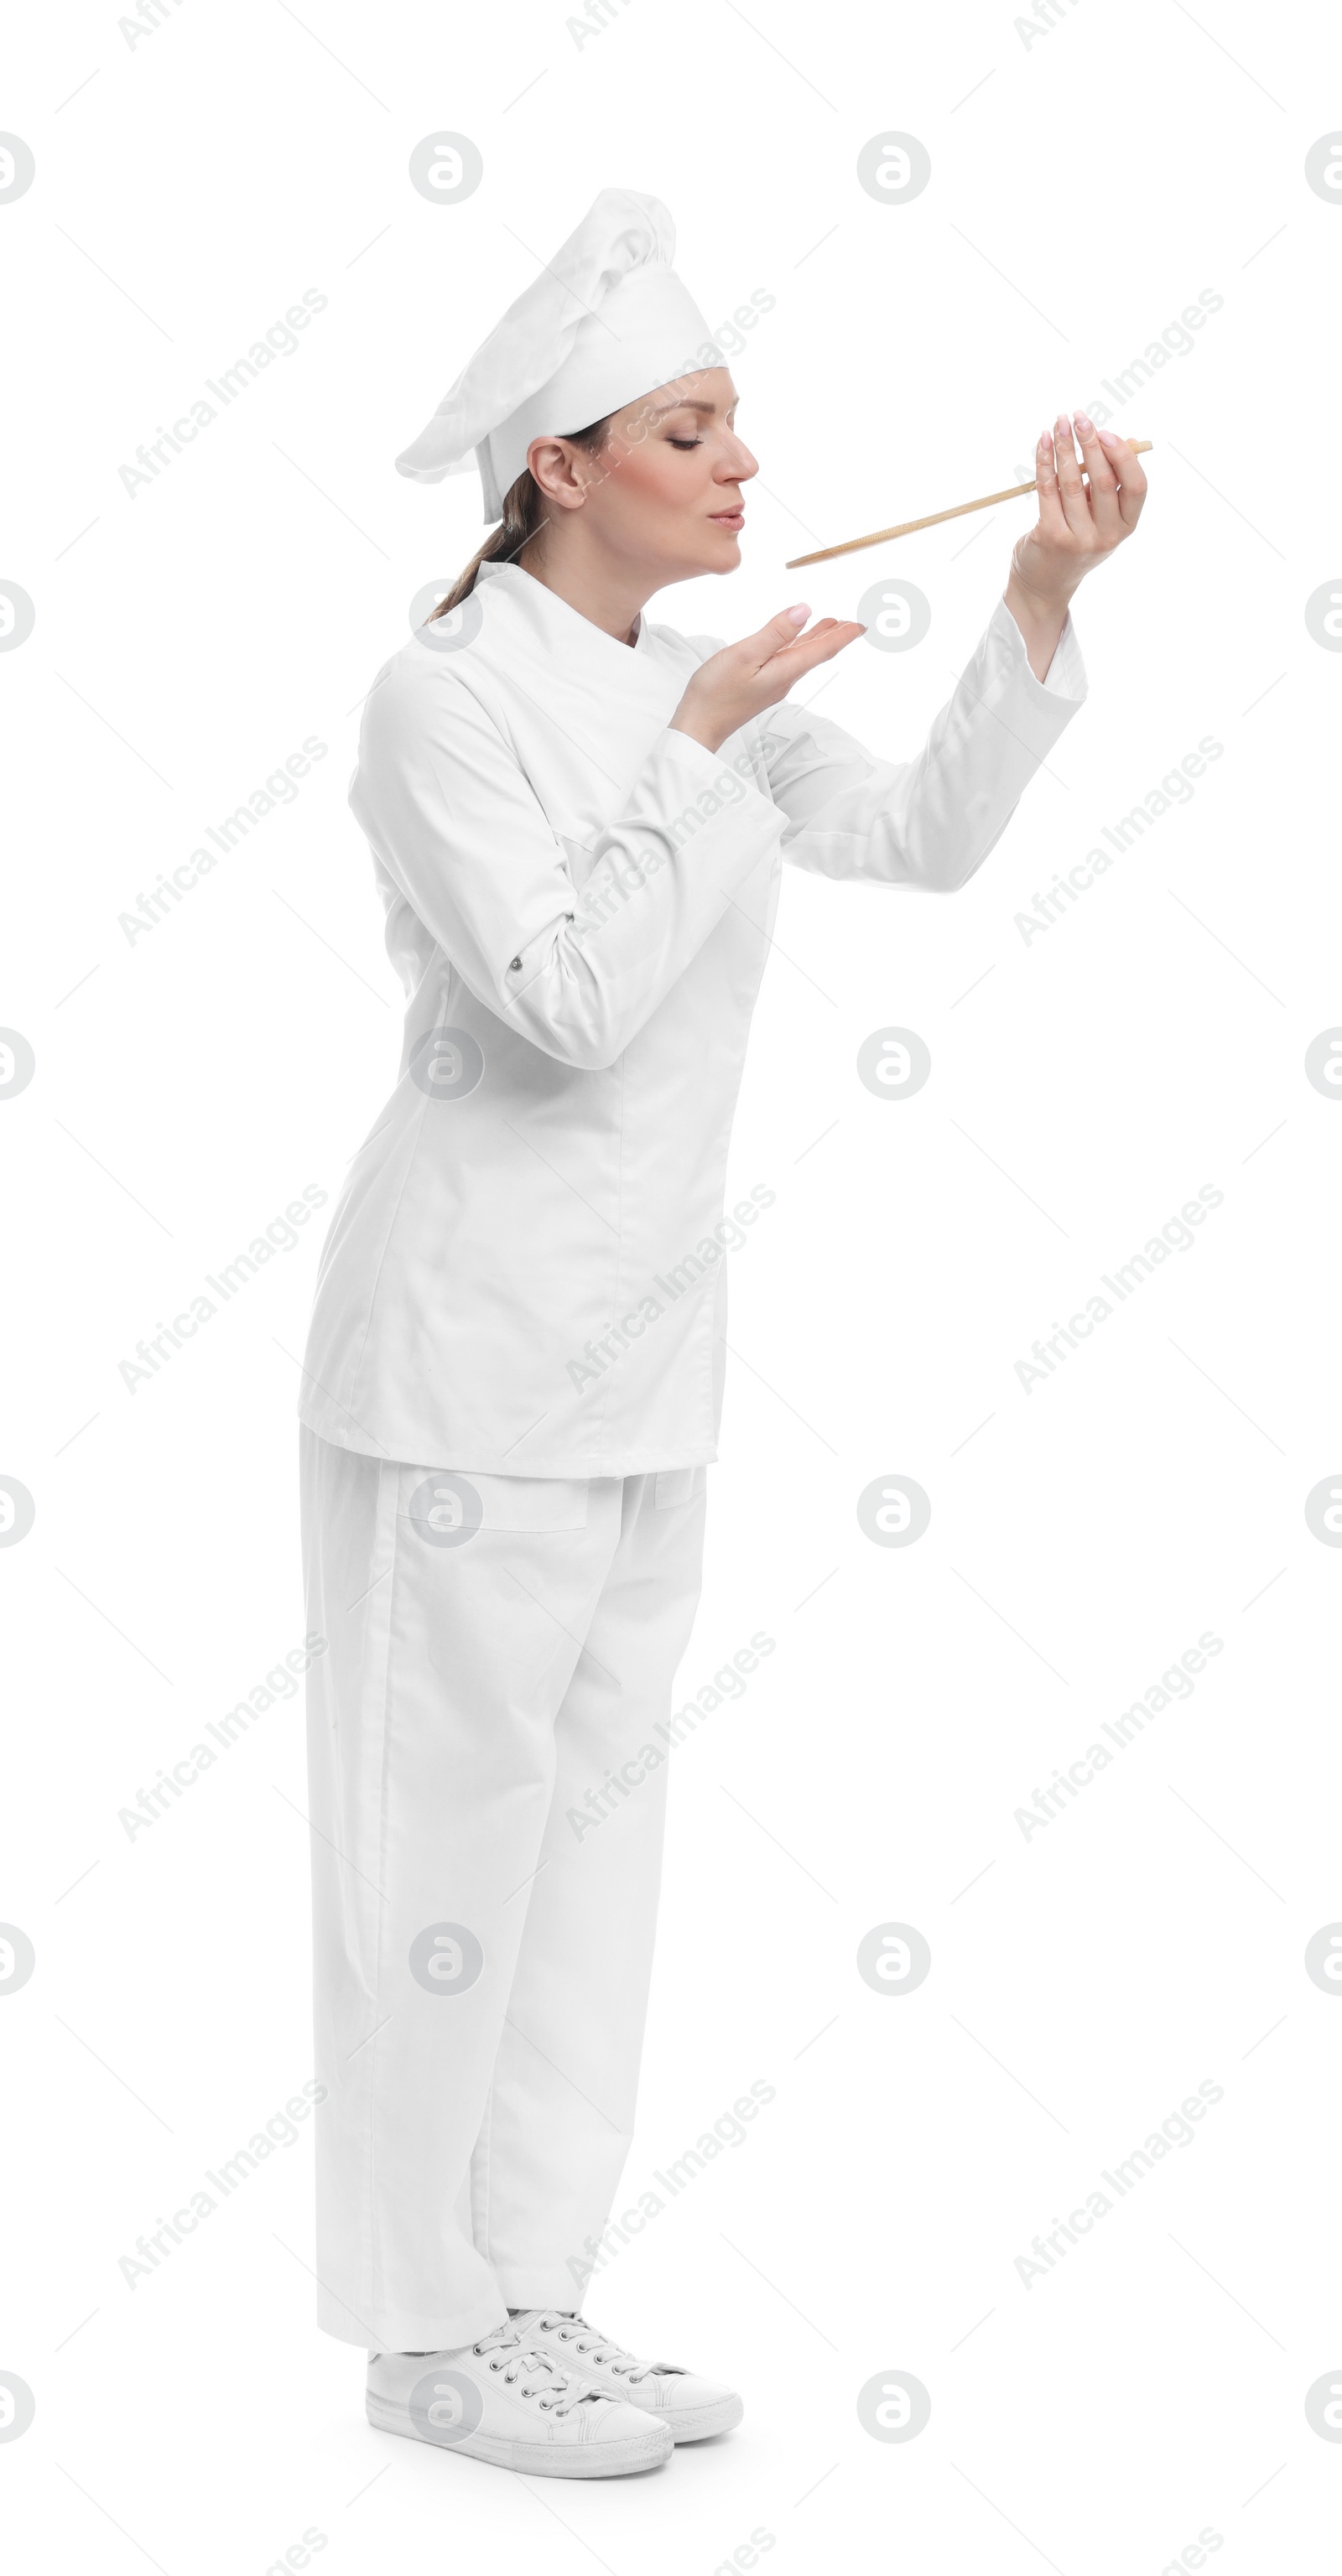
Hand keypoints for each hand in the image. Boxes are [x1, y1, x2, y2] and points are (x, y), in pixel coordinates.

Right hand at [669, 604, 864, 755]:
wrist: (698, 727)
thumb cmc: (715, 693)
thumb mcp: (744, 654)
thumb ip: (775, 632)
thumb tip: (804, 610)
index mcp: (785, 670)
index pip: (822, 649)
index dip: (844, 635)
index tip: (862, 624)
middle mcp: (785, 679)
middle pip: (816, 654)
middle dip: (836, 636)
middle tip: (854, 622)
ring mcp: (773, 684)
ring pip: (803, 657)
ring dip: (818, 640)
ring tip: (831, 624)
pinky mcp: (761, 686)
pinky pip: (787, 662)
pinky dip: (799, 648)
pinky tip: (796, 642)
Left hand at [1003, 412, 1147, 678]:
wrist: (1044, 585)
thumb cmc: (1076, 540)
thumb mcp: (1100, 519)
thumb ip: (1108, 486)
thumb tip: (1117, 438)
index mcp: (1125, 527)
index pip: (1137, 487)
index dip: (1123, 457)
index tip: (1107, 432)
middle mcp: (1106, 536)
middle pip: (1104, 481)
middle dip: (1091, 444)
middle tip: (1080, 418)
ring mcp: (1078, 539)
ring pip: (1071, 482)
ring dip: (1064, 447)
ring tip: (1059, 423)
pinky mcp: (1050, 536)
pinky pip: (1047, 490)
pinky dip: (1044, 462)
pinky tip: (1044, 441)